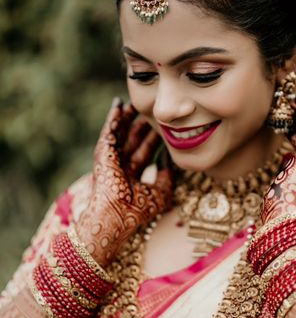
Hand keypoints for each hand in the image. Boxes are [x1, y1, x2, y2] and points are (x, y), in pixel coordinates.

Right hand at [75, 98, 171, 266]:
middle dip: (141, 124)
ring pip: (120, 133)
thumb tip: (171, 156)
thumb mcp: (161, 192)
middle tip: (151, 108)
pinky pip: (109, 132)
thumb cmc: (138, 210)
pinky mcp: (102, 154)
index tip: (163, 125)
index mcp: (132, 175)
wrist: (118, 216)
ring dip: (126, 118)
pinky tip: (118, 105)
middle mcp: (121, 166)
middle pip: (133, 139)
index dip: (153, 138)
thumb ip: (167, 174)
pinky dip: (113, 118)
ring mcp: (110, 160)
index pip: (145, 151)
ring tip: (134, 101)